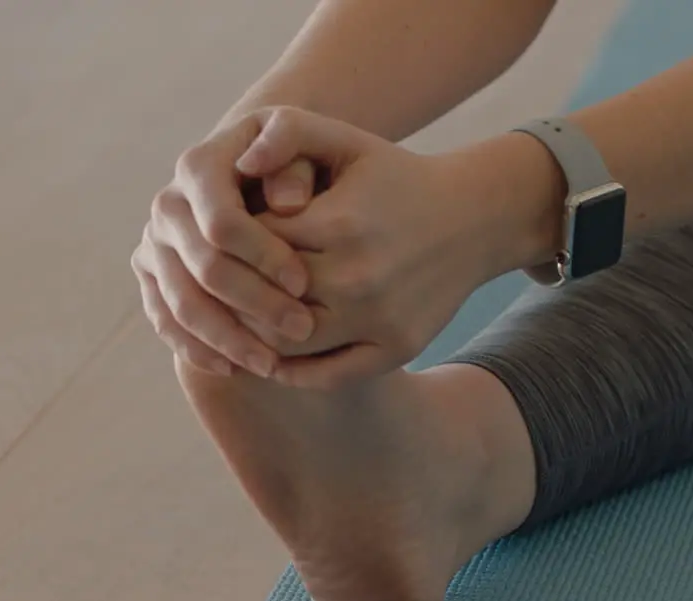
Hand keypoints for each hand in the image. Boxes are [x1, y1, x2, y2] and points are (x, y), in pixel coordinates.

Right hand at [131, 116, 321, 377]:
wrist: (260, 179)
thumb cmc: (294, 166)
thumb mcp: (307, 148)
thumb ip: (298, 157)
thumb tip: (289, 203)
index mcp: (199, 166)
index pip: (222, 222)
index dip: (263, 256)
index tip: (305, 283)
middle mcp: (168, 204)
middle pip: (203, 267)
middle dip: (254, 304)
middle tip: (302, 330)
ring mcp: (155, 242)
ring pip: (182, 303)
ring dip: (227, 339)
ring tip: (271, 364)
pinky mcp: (151, 275)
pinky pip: (165, 320)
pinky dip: (197, 348)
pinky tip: (234, 369)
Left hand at [236, 107, 552, 388]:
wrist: (474, 218)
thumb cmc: (395, 178)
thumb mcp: (346, 141)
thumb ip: (288, 133)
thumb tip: (241, 163)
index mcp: (339, 223)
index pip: (252, 245)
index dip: (231, 245)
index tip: (223, 241)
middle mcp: (359, 276)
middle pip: (261, 299)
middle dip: (234, 294)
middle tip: (217, 289)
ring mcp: (379, 319)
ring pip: (286, 344)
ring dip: (254, 336)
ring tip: (238, 320)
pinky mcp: (397, 349)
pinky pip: (326, 376)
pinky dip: (292, 371)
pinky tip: (274, 354)